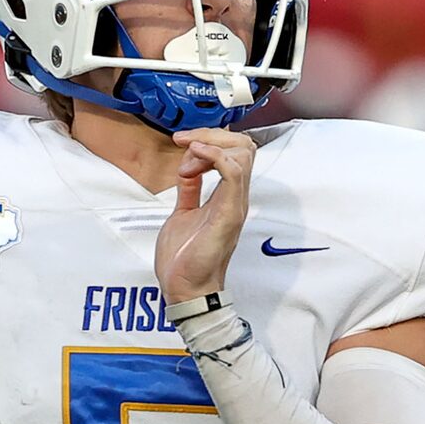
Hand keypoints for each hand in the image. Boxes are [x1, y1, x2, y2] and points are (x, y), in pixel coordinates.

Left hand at [155, 128, 253, 305]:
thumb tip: (188, 172)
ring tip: (188, 156)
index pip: (235, 152)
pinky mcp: (229, 214)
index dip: (209, 139)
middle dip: (212, 135)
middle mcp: (235, 197)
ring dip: (211, 144)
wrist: (184, 288)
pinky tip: (194, 157)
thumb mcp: (183, 213)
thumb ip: (189, 191)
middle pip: (243, 146)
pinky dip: (214, 156)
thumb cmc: (185, 260)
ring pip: (242, 153)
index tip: (181, 144)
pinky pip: (234, 173)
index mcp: (226, 196)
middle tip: (185, 142)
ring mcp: (234, 205)